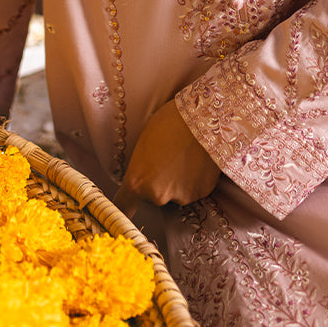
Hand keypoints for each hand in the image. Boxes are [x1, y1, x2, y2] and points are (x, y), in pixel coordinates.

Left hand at [112, 99, 220, 218]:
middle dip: (158, 183)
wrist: (203, 117)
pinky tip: (197, 159)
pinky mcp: (202, 193)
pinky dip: (194, 179)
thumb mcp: (144, 142)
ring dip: (177, 182)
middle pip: (154, 196)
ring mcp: (181, 197)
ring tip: (184, 155)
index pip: (124, 205)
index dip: (124, 206)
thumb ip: (141, 167)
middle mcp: (157, 196)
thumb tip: (144, 173)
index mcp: (137, 182)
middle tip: (166, 158)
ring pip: (175, 194)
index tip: (124, 209)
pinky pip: (193, 189)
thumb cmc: (169, 122)